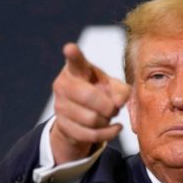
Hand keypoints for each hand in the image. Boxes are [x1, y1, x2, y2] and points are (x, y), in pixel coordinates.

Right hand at [50, 43, 129, 163]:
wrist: (82, 115)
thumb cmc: (100, 92)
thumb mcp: (113, 86)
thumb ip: (121, 90)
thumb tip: (118, 102)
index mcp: (76, 69)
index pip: (75, 61)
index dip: (73, 54)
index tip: (70, 48)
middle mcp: (63, 85)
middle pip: (89, 97)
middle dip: (108, 106)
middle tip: (114, 108)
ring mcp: (60, 106)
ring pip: (90, 119)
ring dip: (107, 121)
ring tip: (109, 117)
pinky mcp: (62, 126)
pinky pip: (89, 134)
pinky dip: (108, 133)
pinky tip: (115, 128)